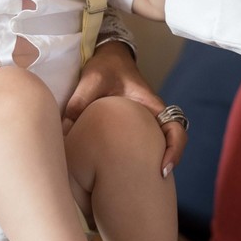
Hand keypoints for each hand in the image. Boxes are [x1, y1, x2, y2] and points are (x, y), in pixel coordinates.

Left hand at [65, 41, 187, 176]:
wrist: (107, 57)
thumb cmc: (105, 67)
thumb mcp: (91, 81)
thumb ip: (79, 103)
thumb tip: (64, 131)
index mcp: (151, 106)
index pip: (176, 129)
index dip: (175, 150)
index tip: (162, 168)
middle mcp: (152, 118)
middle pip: (170, 146)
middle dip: (164, 166)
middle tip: (148, 183)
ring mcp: (144, 124)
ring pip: (156, 148)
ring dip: (149, 164)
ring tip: (132, 182)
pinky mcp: (133, 128)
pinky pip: (141, 146)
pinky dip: (135, 159)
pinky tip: (116, 171)